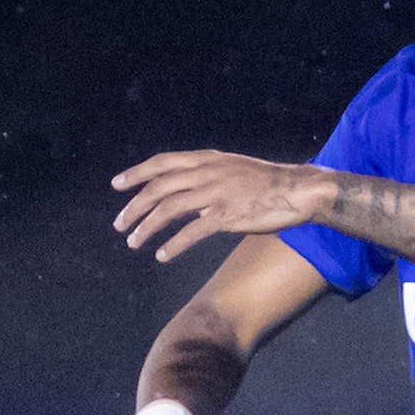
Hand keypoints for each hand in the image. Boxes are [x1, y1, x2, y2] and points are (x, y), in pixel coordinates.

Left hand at [112, 150, 326, 260]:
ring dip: (147, 227)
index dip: (137, 174)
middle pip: (159, 188)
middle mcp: (207, 172)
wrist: (297, 190)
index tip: (117, 186)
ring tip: (133, 242)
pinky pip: (192, 231)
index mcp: (206, 159)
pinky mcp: (227, 216)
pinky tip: (162, 255)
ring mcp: (216, 193)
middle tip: (119, 224)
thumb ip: (206, 180)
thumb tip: (185, 197)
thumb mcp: (231, 171)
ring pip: (169, 209)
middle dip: (134, 207)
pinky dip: (174, 244)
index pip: (162, 163)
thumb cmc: (266, 184)